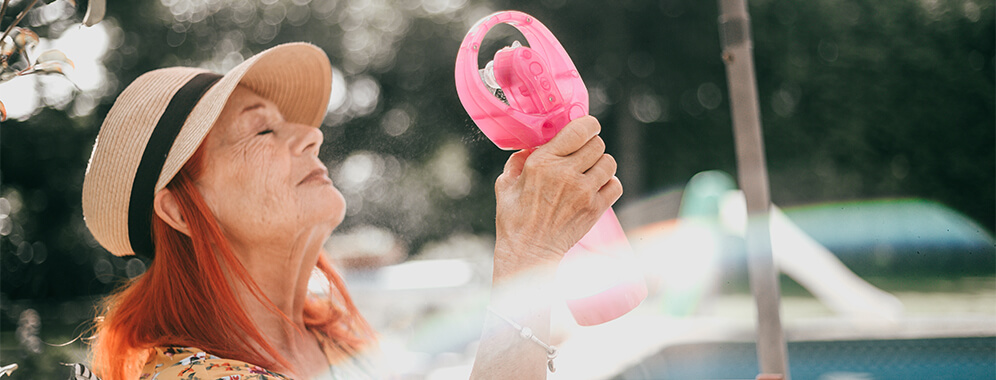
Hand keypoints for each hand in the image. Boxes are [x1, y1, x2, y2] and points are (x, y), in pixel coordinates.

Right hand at [493, 116, 622, 274]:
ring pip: (609, 163)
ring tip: (589, 172)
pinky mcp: (595, 209)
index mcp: (543, 162)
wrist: (528, 252)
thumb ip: (517, 161)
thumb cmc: (514, 220)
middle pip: (597, 144)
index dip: (588, 125)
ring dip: (601, 165)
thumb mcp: (505, 184)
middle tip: (583, 154)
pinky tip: (596, 188)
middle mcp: (566, 174)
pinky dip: (609, 184)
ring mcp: (584, 192)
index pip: (580, 130)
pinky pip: (615, 185)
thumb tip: (530, 147)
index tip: (586, 128)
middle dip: (591, 146)